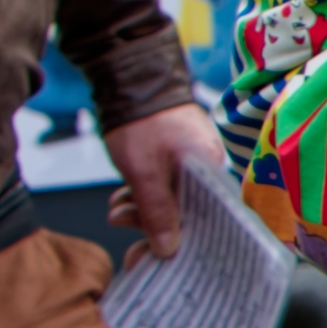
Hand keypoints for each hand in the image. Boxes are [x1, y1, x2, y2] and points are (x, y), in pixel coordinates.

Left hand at [99, 101, 222, 263]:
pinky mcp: (178, 155)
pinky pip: (166, 184)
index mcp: (210, 170)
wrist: (131, 78)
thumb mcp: (143, 173)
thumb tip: (169, 249)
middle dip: (150, 221)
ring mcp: (193, 160)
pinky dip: (144, 192)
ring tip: (116, 208)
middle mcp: (208, 167)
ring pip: (171, 197)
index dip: (179, 237)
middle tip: (120, 220)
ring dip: (141, 208)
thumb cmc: (140, 123)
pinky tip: (123, 195)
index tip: (153, 249)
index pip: (206, 218)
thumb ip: (157, 212)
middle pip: (186, 209)